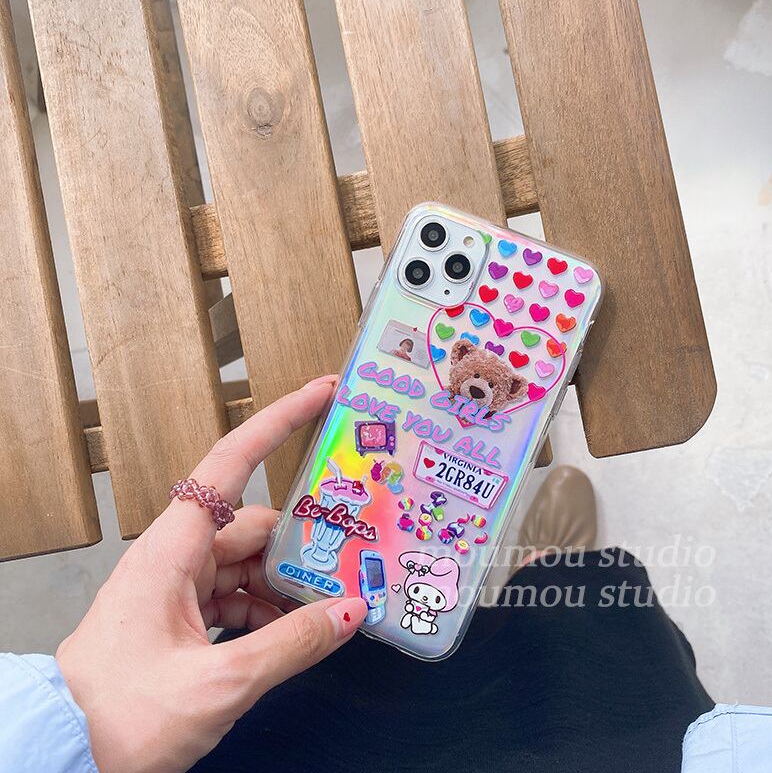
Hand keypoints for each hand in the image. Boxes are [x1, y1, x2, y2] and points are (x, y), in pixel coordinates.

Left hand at [56, 376, 366, 772]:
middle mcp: (175, 556)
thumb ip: (291, 645)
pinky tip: (298, 631)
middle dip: (304, 536)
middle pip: (254, 524)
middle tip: (355, 548)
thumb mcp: (219, 682)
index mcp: (174, 548)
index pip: (232, 462)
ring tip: (335, 599)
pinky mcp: (179, 618)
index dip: (280, 420)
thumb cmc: (119, 715)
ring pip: (248, 564)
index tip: (322, 393)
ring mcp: (177, 587)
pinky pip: (236, 596)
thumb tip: (350, 611)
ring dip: (289, 581)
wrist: (59, 756)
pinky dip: (268, 609)